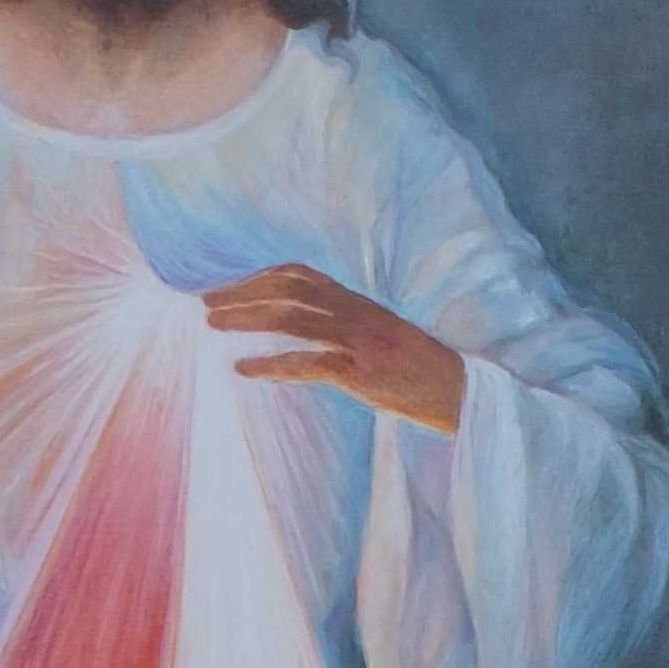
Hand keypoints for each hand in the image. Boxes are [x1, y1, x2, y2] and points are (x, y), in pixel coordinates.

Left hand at [204, 260, 466, 438]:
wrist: (461, 393)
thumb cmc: (420, 371)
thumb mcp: (383, 337)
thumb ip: (348, 326)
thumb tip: (309, 328)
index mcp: (360, 303)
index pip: (302, 275)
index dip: (262, 276)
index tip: (231, 285)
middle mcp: (357, 314)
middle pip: (289, 290)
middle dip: (244, 291)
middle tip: (207, 301)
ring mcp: (359, 343)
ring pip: (293, 319)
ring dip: (248, 318)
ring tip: (213, 324)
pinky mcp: (362, 375)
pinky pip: (308, 364)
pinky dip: (271, 365)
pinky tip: (242, 369)